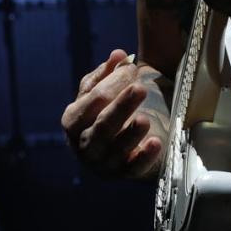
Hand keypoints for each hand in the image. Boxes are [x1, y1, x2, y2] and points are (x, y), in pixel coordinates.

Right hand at [60, 48, 166, 179]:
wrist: (119, 147)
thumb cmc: (107, 112)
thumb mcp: (101, 93)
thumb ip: (108, 73)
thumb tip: (119, 55)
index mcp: (74, 120)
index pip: (93, 99)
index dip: (113, 82)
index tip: (132, 68)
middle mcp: (84, 144)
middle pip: (102, 125)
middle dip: (122, 106)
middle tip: (141, 88)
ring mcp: (103, 163)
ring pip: (116, 148)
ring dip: (131, 133)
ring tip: (145, 119)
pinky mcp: (124, 175)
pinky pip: (134, 168)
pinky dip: (145, 157)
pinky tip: (156, 143)